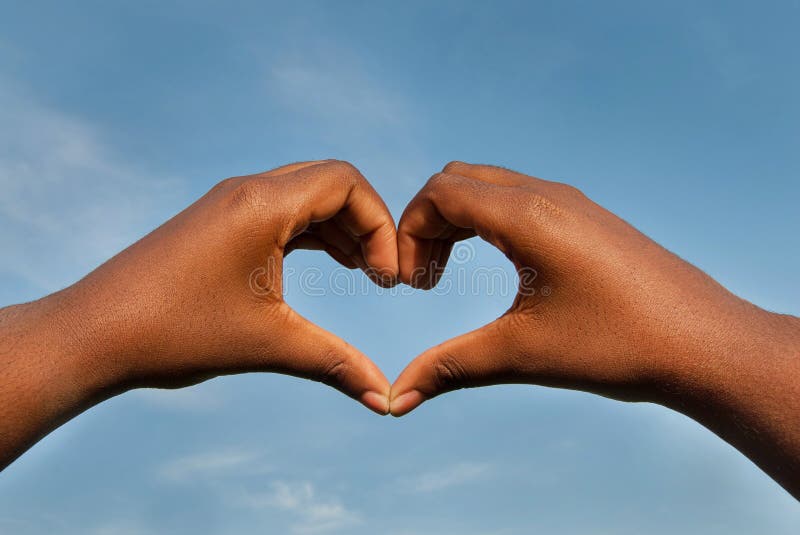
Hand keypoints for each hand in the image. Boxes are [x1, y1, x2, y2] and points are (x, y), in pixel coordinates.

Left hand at [1, 160, 396, 468]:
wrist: (92, 335)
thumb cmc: (173, 333)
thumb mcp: (267, 345)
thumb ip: (336, 364)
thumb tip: (386, 399)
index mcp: (262, 205)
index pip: (347, 183)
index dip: (381, 226)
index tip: (387, 279)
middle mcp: (247, 191)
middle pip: (332, 184)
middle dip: (367, 227)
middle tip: (381, 278)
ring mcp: (229, 204)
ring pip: (307, 197)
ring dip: (342, 230)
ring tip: (363, 275)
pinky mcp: (218, 222)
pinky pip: (282, 213)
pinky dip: (314, 234)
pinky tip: (330, 265)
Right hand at [389, 161, 799, 496]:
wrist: (706, 345)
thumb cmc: (620, 345)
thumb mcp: (523, 354)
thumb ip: (450, 367)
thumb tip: (397, 399)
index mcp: (528, 217)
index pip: (440, 194)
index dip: (408, 233)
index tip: (407, 284)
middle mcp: (548, 197)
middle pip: (459, 181)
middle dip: (427, 223)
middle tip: (423, 278)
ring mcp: (572, 203)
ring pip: (490, 187)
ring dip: (457, 222)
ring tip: (448, 272)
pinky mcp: (588, 218)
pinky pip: (521, 200)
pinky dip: (488, 223)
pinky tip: (498, 267)